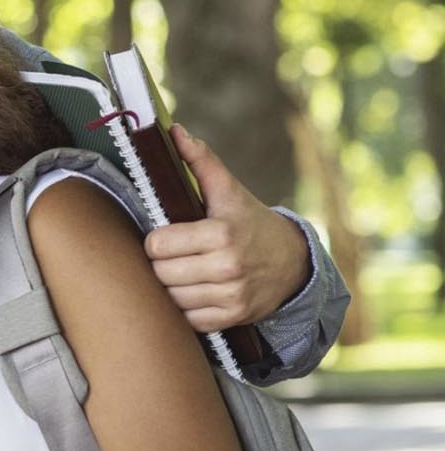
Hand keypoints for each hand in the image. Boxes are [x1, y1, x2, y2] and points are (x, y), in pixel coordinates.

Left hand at [142, 124, 311, 331]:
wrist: (293, 262)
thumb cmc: (250, 222)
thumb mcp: (229, 191)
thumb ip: (201, 162)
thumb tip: (174, 132)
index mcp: (221, 234)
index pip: (157, 245)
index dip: (156, 240)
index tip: (166, 236)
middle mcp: (228, 268)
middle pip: (160, 273)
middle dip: (161, 263)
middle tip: (173, 255)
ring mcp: (231, 296)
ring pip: (171, 298)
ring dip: (171, 286)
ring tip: (183, 272)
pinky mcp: (232, 318)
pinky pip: (187, 319)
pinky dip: (185, 308)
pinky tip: (194, 291)